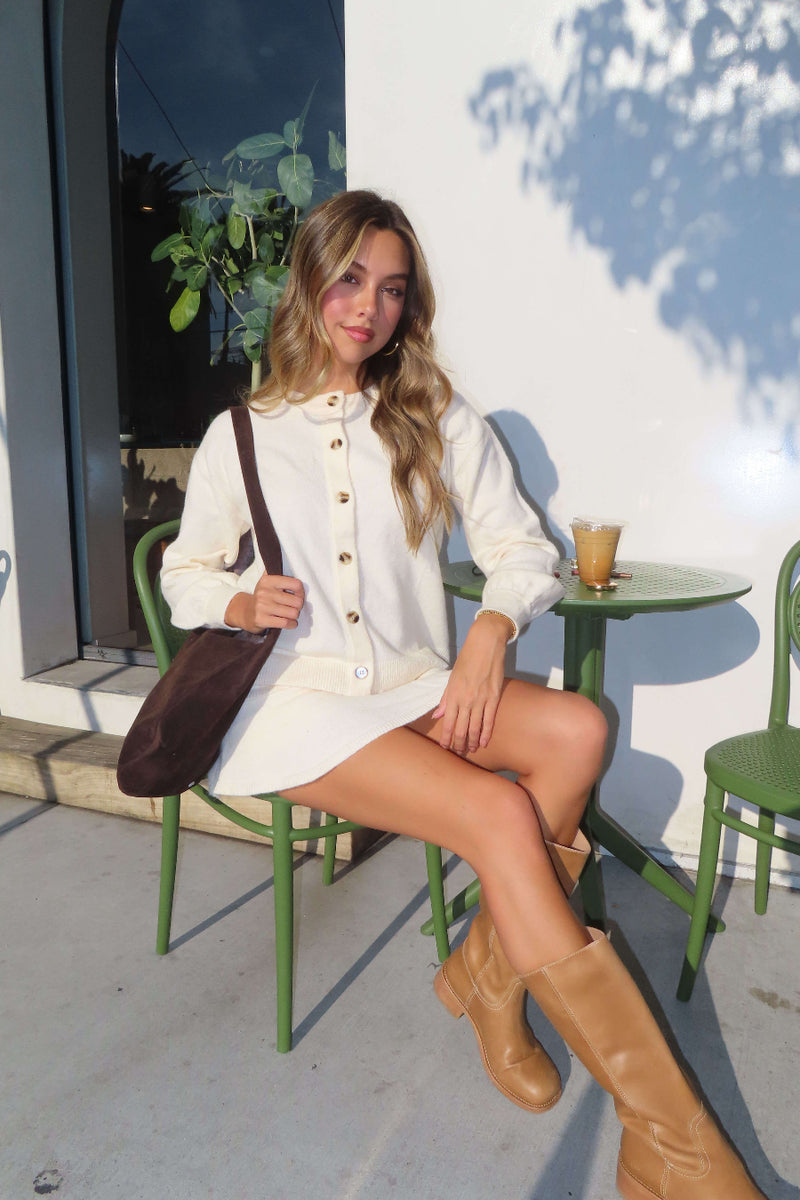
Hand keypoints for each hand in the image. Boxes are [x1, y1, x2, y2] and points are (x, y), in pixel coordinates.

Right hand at [224, 572, 304, 632]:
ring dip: (295, 616)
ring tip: (290, 615)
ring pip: (293, 613)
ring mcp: (262, 606)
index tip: (298, 596)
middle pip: (297, 601)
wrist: (245, 612)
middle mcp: (264, 592)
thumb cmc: (262, 598)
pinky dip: (292, 624)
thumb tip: (295, 575)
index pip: (296, 584)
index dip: (301, 592)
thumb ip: (280, 576)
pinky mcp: (261, 619)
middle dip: (298, 606)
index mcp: (268, 580)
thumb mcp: (268, 583)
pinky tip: (290, 622)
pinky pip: (286, 623)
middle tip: (293, 607)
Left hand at [432, 613, 512, 753]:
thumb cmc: (467, 659)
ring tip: (470, 750)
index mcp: (453, 695)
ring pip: (475, 728)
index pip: (448, 723)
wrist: (485, 644)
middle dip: (458, 744)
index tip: (445, 747)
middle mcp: (466, 700)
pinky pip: (489, 720)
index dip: (446, 738)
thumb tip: (437, 715)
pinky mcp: (494, 698)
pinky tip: (483, 742)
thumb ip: (445, 698)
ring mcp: (481, 700)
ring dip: (471, 742)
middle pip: (461, 729)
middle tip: (458, 752)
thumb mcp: (451, 678)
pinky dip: (486, 733)